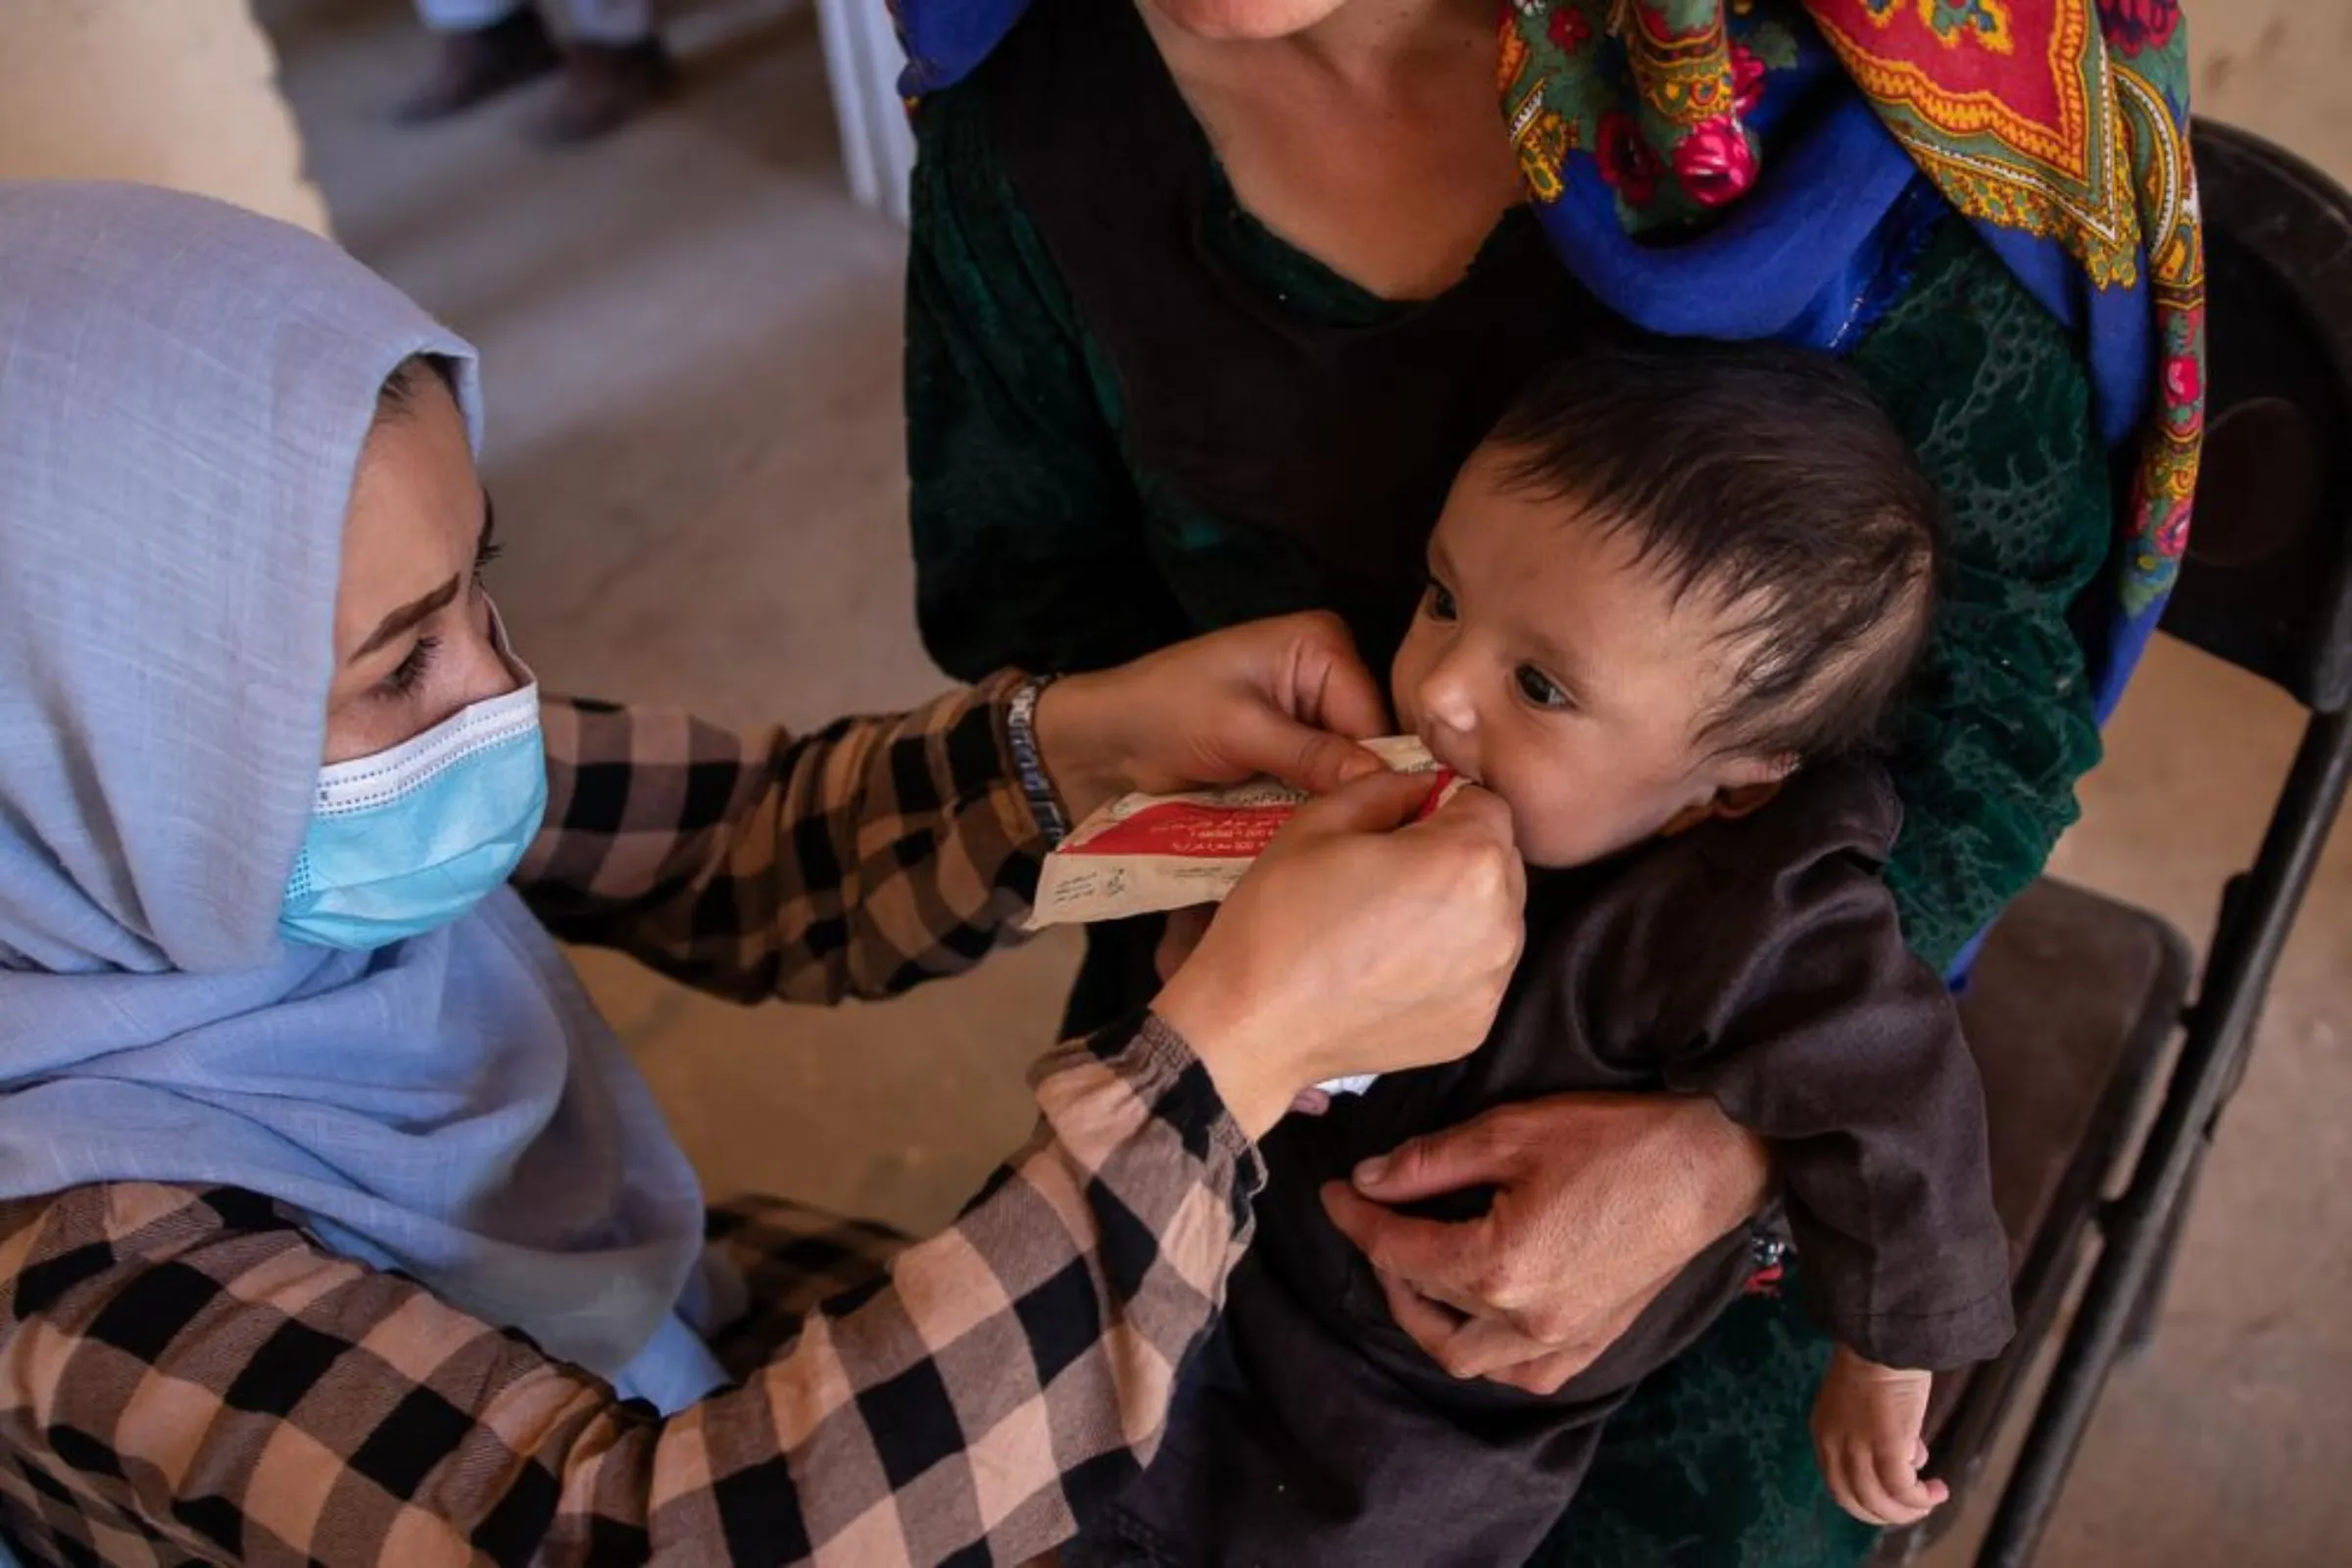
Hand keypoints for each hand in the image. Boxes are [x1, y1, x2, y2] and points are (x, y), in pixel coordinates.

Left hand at [1030, 612, 1390, 823]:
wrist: (1106, 741)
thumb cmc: (1164, 712)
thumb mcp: (1239, 729)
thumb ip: (1311, 754)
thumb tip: (1382, 779)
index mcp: (1320, 645)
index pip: (1372, 716)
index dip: (1374, 770)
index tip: (1371, 822)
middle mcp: (1324, 675)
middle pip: (1365, 746)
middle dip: (1351, 790)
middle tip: (1342, 840)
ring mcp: (1306, 717)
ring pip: (1343, 773)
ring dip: (1328, 806)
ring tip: (1324, 844)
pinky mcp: (1289, 752)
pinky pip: (1315, 786)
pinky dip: (1306, 811)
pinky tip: (1304, 839)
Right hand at [1154, 773, 1523, 1137]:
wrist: (1256, 1024)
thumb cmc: (1282, 917)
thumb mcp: (1320, 822)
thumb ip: (1387, 788)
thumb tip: (1421, 788)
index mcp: (1468, 858)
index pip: (1489, 805)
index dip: (1446, 806)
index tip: (1407, 825)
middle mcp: (1500, 922)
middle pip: (1501, 863)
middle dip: (1459, 856)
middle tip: (1394, 874)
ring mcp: (1491, 981)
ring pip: (1496, 919)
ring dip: (1461, 910)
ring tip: (1393, 923)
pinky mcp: (1476, 1024)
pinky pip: (1479, 972)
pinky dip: (1450, 963)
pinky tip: (1395, 966)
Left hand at [1319, 1093, 1770, 1392]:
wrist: (1707, 1165)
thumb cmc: (1615, 1139)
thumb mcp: (1510, 1132)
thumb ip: (1429, 1163)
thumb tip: (1368, 1180)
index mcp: (1499, 1265)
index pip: (1398, 1251)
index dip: (1355, 1220)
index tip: (1333, 1194)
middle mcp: (1526, 1319)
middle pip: (1424, 1307)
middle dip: (1386, 1267)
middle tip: (1374, 1225)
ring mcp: (1563, 1340)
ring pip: (1468, 1359)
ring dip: (1428, 1321)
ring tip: (1416, 1273)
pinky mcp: (1594, 1343)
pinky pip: (1522, 1372)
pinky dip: (1487, 1351)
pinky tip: (1480, 1313)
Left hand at [1812, 1347, 1945, 1525]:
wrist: (1884, 1338)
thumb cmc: (1879, 1363)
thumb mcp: (1866, 1405)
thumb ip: (1878, 1434)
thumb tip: (1912, 1456)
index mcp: (1824, 1434)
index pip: (1838, 1485)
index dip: (1865, 1500)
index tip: (1891, 1500)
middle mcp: (1834, 1445)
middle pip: (1854, 1501)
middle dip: (1885, 1514)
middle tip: (1913, 1509)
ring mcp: (1857, 1446)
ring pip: (1879, 1501)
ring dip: (1907, 1511)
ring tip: (1929, 1502)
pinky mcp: (1886, 1445)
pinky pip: (1902, 1488)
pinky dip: (1920, 1498)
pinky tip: (1938, 1490)